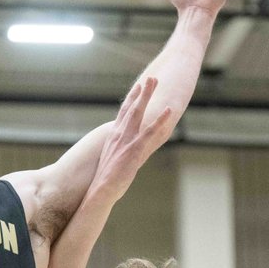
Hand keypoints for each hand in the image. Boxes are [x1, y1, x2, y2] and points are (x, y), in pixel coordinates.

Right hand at [90, 78, 171, 201]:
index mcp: (113, 136)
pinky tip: (167, 110)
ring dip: (147, 96)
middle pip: (131, 107)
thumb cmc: (106, 178)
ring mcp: (126, 140)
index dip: (131, 98)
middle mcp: (119, 134)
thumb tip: (124, 149)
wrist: (101, 189)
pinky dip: (159, 119)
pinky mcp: (134, 149)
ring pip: (138, 113)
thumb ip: (119, 150)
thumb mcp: (112, 159)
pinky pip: (149, 131)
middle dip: (141, 92)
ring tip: (155, 83)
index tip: (137, 87)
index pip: (123, 112)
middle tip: (151, 78)